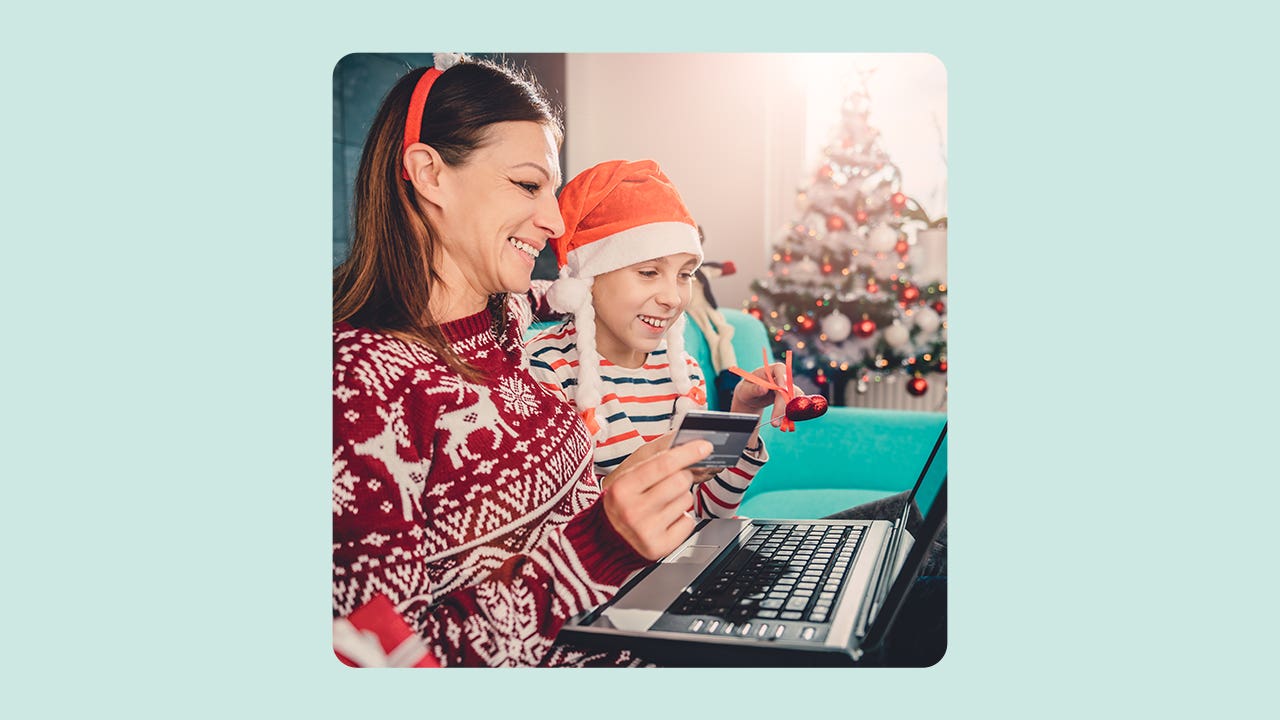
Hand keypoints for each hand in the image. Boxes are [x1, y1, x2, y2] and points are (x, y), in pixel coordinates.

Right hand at [602, 439, 712, 560]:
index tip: (704, 447)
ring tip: (662, 504)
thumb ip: (654, 457)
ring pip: (687, 500)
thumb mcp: (626, 475)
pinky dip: (682, 518)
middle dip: (683, 476)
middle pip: (680, 481)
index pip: (663, 464)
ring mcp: (647, 531)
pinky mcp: (660, 547)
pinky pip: (689, 521)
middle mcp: (633, 511)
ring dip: (681, 498)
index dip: (687, 453)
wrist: (605, 540)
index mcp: (622, 488)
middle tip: (671, 480)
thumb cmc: (620, 502)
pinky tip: (666, 519)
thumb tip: (681, 439)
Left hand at [729, 362, 787, 427]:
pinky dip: (790, 413)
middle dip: (782, 405)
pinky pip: (794, 404)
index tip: (782, 390)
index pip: (780, 370)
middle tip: (775, 420)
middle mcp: (782, 376)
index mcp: (771, 369)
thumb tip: (763, 388)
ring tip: (776, 424)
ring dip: (787, 412)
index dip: (783, 379)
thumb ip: (754, 389)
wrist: (751, 398)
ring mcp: (788, 387)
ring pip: (793, 397)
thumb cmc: (747, 390)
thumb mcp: (746, 390)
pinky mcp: (790, 396)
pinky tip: (783, 421)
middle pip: (788, 387)